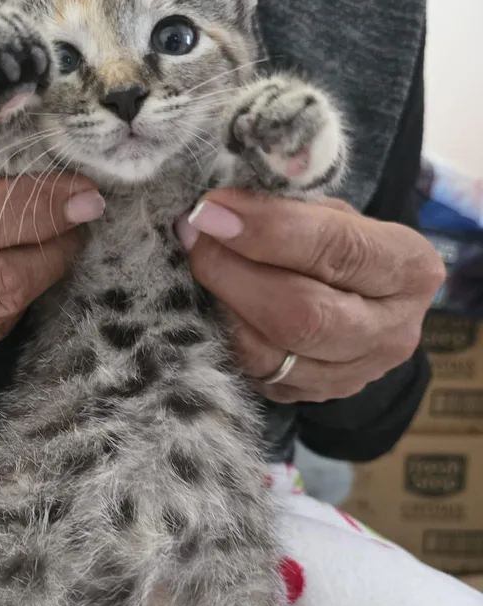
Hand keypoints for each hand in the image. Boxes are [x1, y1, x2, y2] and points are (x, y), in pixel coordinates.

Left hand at [177, 189, 444, 402]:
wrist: (355, 298)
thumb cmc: (337, 241)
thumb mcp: (330, 210)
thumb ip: (287, 208)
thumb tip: (215, 212)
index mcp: (410, 268)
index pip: (337, 250)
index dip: (268, 230)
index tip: (212, 209)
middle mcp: (392, 331)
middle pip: (303, 315)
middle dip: (234, 272)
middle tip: (194, 238)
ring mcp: (353, 375)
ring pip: (270, 352)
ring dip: (220, 306)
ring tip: (195, 265)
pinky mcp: (312, 397)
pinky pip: (253, 373)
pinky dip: (222, 335)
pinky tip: (209, 302)